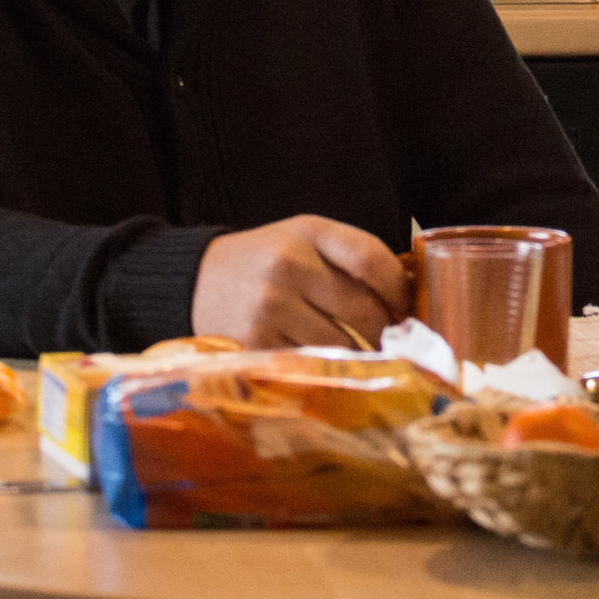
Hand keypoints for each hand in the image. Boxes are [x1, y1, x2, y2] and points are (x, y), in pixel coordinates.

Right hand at [192, 215, 411, 349]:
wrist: (191, 280)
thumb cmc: (263, 262)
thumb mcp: (303, 239)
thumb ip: (349, 259)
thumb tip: (407, 298)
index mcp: (308, 232)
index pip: (372, 259)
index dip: (399, 289)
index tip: (407, 307)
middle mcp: (289, 265)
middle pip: (363, 308)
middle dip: (386, 330)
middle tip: (393, 340)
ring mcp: (270, 305)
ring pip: (341, 342)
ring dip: (360, 353)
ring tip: (363, 353)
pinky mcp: (255, 341)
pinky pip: (310, 362)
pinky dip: (326, 367)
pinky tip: (327, 363)